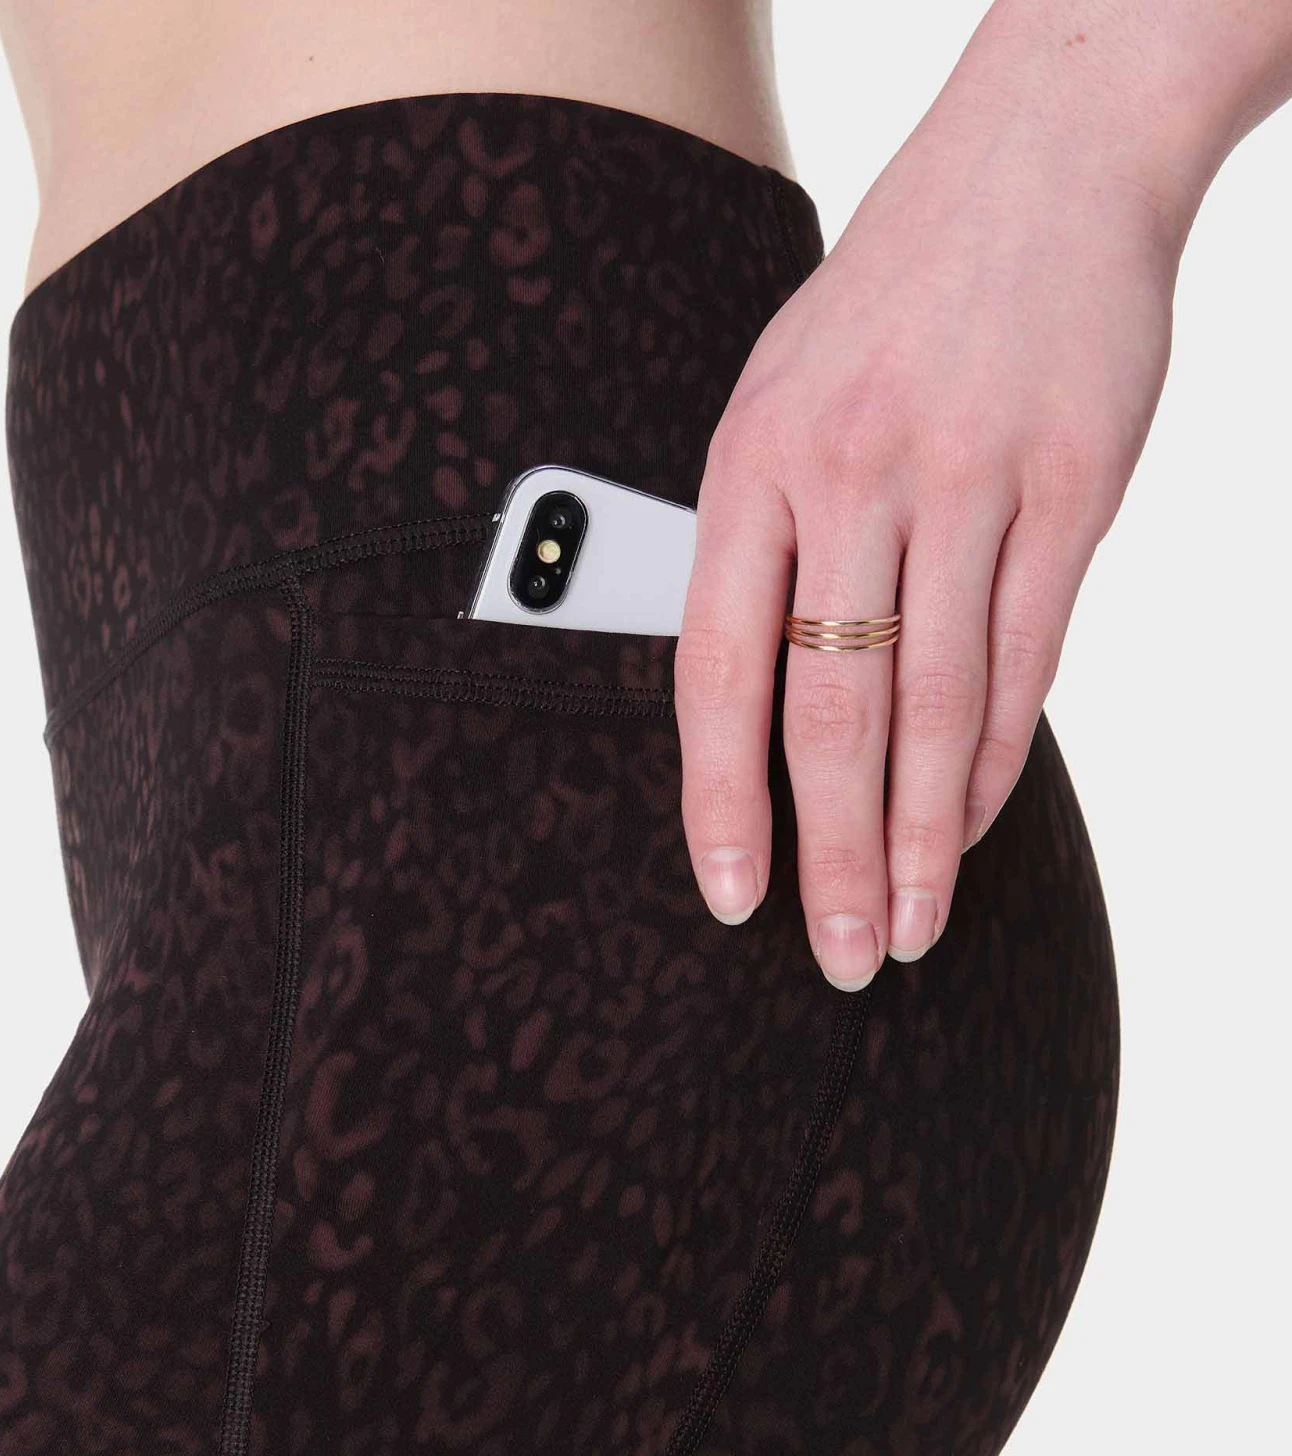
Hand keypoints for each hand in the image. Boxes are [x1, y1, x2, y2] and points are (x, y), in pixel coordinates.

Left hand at [675, 91, 1177, 986]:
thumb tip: (753, 702)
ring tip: (911, 928)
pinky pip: (1028, 654)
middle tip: (841, 958)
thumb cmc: (889, 303)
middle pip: (834, 711)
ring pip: (939, 703)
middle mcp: (850, 475)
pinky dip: (999, 755)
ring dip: (925, 836)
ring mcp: (968, 478)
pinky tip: (977, 825)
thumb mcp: (778, 395)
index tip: (732, 897)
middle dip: (835, 855)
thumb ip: (762, 540)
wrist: (1041, 162)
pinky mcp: (1073, 485)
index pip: (718, 668)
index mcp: (751, 460)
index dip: (721, 800)